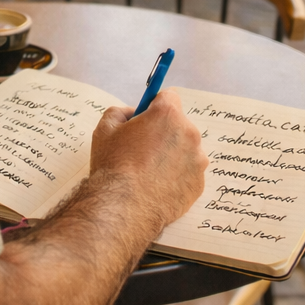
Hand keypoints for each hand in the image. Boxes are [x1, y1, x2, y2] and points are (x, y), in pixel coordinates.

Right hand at [87, 91, 206, 230]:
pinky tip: (157, 185)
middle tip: (142, 149)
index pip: (169, 97)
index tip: (147, 117)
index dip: (154, 106)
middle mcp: (189, 134)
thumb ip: (120, 112)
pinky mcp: (198, 184)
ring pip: (185, 150)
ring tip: (149, 172)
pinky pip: (188, 173)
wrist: (123, 207)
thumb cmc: (114, 166)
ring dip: (172, 154)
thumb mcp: (105, 128)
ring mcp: (197, 160)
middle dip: (163, 132)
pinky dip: (176, 176)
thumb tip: (133, 113)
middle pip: (178, 124)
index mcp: (168, 115)